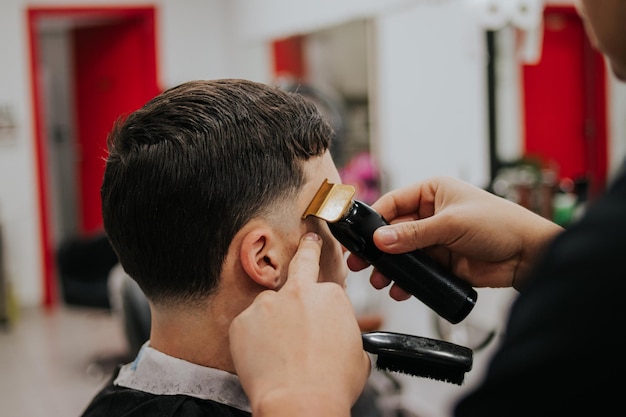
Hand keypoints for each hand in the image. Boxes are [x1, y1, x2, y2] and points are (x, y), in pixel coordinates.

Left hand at [230, 232, 370, 416]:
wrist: (300, 402)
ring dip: (274, 323)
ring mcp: (267, 304)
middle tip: (309, 242)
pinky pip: (248, 328)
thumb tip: (339, 339)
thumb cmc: (331, 384)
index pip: (327, 288)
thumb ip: (345, 334)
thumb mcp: (359, 355)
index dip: (325, 305)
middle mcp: (298, 292)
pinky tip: (264, 359)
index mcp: (330, 296)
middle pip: (301, 264)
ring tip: (280, 353)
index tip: (322, 303)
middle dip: (307, 250)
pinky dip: (253, 341)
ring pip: (270, 308)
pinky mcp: (242, 322)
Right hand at [347, 176, 562, 295]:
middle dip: (377, 248)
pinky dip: (407, 280)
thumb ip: (414, 234)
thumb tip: (381, 240)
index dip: (374, 220)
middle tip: (359, 262)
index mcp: (432, 192)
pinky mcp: (442, 262)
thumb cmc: (499, 224)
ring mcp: (435, 239)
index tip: (357, 236)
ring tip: (380, 280)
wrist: (528, 255)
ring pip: (403, 253)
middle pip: (393, 231)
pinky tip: (401, 289)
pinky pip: (417, 271)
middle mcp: (430, 214)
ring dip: (390, 267)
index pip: (393, 203)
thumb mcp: (452, 224)